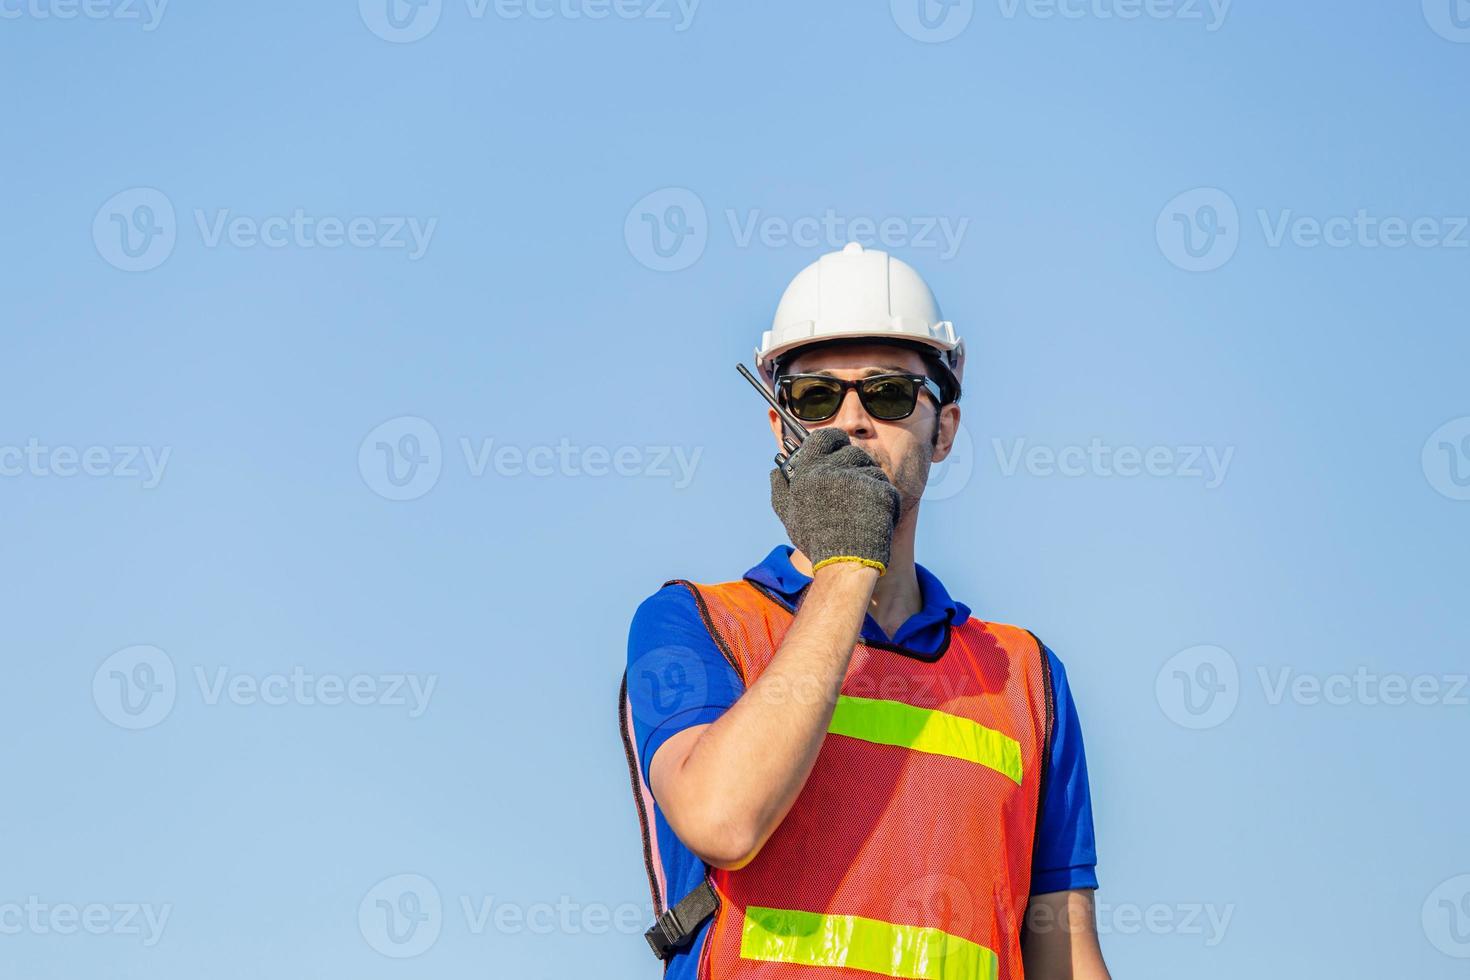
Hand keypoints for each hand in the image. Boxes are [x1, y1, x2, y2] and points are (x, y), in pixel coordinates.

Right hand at [769, 428, 899, 573]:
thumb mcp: (788, 514)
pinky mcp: (880, 491)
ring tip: (864, 507)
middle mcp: (833, 470)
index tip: (839, 446)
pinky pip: (886, 487)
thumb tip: (775, 471)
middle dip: (856, 466)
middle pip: (853, 452)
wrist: (844, 563)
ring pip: (872, 469)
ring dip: (871, 483)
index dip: (835, 439)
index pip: (825, 437)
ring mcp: (858, 480)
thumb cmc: (815, 539)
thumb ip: (780, 488)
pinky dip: (885, 501)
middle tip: (854, 487)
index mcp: (810, 472)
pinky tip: (875, 517)